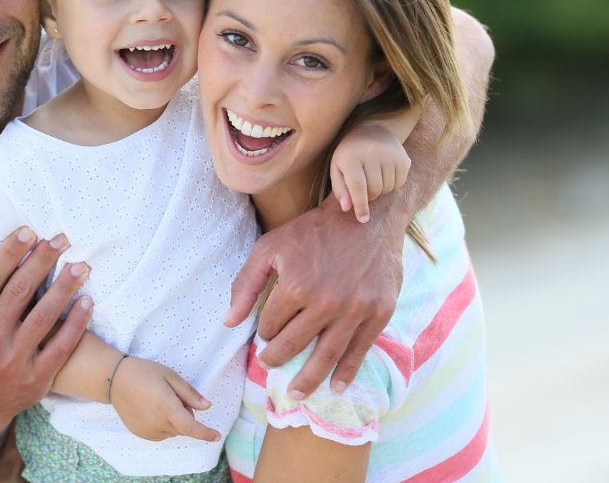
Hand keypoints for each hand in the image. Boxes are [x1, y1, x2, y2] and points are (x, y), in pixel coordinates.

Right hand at [0, 229, 92, 435]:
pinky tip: (87, 302)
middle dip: (42, 261)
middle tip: (62, 238)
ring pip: (44, 316)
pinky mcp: (36, 379)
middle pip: (20, 291)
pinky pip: (61, 346)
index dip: (11, 253)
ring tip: (81, 265)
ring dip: (64, 288)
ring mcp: (13, 361)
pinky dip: (75, 323)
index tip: (29, 232)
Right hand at [110, 357, 218, 442]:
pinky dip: (163, 424)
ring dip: (174, 420)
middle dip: (185, 414)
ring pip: (173, 431)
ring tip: (160, 400)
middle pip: (183, 427)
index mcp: (166, 407)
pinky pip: (161, 433)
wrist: (115, 380)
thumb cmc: (144, 373)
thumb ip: (189, 393)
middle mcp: (157, 423)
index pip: (190, 427)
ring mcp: (148, 430)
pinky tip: (152, 408)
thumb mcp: (170, 376)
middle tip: (173, 395)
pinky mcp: (141, 433)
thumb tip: (206, 407)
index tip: (217, 436)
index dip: (205, 433)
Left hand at [224, 200, 403, 396]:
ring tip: (297, 393)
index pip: (271, 325)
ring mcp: (355, 309)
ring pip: (326, 356)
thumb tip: (229, 322)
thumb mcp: (270, 247)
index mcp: (296, 285)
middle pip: (294, 345)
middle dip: (277, 359)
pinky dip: (347, 372)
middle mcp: (326, 302)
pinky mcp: (379, 312)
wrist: (364, 216)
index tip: (266, 332)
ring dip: (309, 379)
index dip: (265, 332)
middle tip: (271, 365)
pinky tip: (336, 386)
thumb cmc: (313, 231)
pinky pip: (359, 350)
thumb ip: (246, 284)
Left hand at [331, 123, 411, 222]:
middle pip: (374, 189)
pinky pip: (400, 183)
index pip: (358, 186)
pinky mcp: (403, 157)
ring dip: (380, 190)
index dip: (360, 205)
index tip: (363, 219)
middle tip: (364, 189)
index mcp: (351, 156)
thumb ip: (340, 189)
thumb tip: (347, 208)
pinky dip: (392, 184)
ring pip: (388, 188)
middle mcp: (372, 153)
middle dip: (369, 196)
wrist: (373, 130)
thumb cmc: (350, 154)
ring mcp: (390, 154)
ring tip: (373, 178)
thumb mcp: (337, 168)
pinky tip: (384, 173)